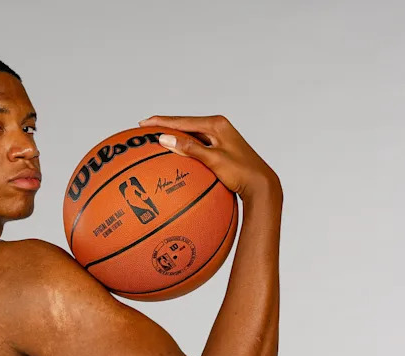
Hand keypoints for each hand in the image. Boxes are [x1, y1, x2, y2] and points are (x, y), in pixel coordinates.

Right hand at [138, 115, 280, 200]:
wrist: (261, 184)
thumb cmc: (241, 172)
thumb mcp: (214, 160)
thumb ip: (190, 148)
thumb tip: (164, 138)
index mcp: (216, 124)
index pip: (182, 121)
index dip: (161, 122)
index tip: (143, 123)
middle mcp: (218, 126)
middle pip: (185, 124)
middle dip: (165, 125)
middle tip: (144, 127)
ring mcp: (220, 137)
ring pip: (190, 133)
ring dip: (173, 134)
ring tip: (155, 136)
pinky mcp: (220, 147)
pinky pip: (196, 143)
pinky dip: (183, 145)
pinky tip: (175, 151)